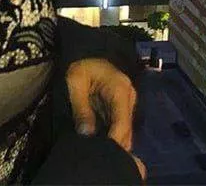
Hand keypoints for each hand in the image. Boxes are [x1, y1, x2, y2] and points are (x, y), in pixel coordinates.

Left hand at [66, 58, 144, 176]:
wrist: (86, 49)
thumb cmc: (80, 64)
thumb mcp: (75, 82)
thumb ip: (81, 108)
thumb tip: (86, 135)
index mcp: (120, 90)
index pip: (122, 124)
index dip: (114, 143)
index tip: (102, 155)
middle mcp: (129, 98)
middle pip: (126, 131)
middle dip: (114, 146)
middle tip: (97, 156)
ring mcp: (128, 102)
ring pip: (125, 131)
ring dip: (113, 142)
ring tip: (98, 151)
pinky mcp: (123, 106)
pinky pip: (120, 125)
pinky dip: (112, 135)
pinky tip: (101, 142)